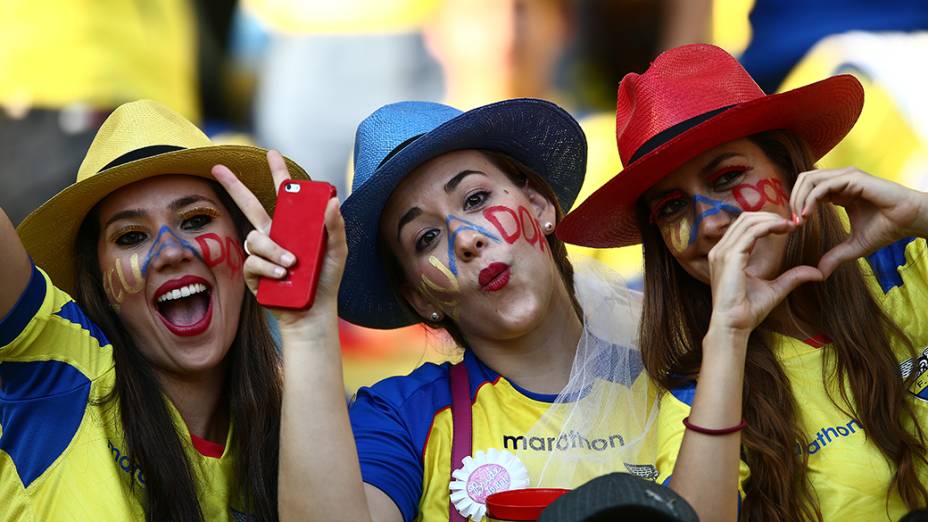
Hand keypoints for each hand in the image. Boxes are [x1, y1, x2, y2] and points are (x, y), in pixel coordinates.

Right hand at [211, 150, 347, 326]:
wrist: (313, 312)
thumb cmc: (326, 280)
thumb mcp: (338, 251)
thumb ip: (335, 227)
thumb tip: (332, 201)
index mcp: (292, 227)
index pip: (282, 195)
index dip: (277, 174)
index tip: (272, 154)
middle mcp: (273, 237)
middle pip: (249, 205)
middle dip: (234, 185)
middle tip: (218, 166)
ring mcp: (261, 255)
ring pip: (255, 239)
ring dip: (274, 250)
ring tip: (293, 263)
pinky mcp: (254, 274)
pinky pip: (253, 262)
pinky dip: (269, 267)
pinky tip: (282, 274)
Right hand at [707, 212, 822, 335]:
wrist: (734, 325)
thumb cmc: (747, 311)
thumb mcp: (775, 289)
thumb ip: (793, 277)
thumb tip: (817, 273)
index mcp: (726, 255)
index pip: (745, 226)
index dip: (767, 221)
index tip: (789, 227)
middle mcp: (720, 250)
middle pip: (746, 218)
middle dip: (770, 215)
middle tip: (792, 223)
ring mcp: (723, 252)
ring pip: (748, 220)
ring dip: (772, 219)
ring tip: (791, 225)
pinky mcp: (730, 257)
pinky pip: (751, 232)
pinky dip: (769, 226)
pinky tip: (785, 229)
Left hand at [790, 167, 927, 276]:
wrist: (911, 220)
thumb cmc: (887, 229)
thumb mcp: (855, 246)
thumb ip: (836, 256)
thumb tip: (819, 273)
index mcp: (839, 191)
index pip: (807, 189)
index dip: (796, 205)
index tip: (795, 226)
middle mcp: (840, 180)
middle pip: (804, 181)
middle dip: (792, 199)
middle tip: (793, 222)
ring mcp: (846, 177)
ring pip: (809, 180)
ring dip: (798, 199)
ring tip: (799, 219)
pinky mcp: (853, 178)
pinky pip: (822, 186)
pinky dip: (810, 199)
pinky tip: (807, 215)